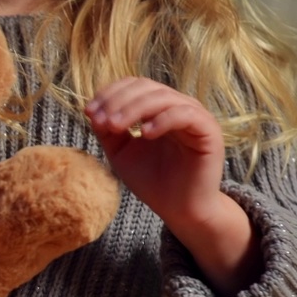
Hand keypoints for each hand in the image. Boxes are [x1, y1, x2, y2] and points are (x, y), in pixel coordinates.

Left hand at [85, 78, 259, 296]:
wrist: (180, 210)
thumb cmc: (153, 182)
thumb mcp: (122, 153)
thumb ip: (109, 132)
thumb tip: (94, 111)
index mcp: (159, 109)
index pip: (134, 86)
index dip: (110, 93)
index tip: (88, 112)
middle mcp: (178, 107)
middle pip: (146, 87)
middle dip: (118, 101)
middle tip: (100, 121)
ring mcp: (195, 116)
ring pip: (163, 97)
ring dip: (134, 109)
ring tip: (115, 126)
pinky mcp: (208, 131)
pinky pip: (185, 115)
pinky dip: (162, 120)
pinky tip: (145, 134)